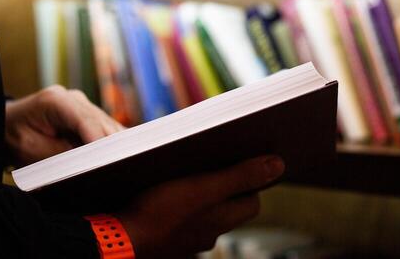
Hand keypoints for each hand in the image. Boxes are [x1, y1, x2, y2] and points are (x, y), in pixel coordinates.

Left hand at [5, 85, 123, 165]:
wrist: (5, 125)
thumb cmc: (13, 136)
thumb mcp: (31, 150)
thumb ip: (61, 155)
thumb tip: (90, 163)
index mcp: (55, 101)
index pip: (86, 120)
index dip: (101, 140)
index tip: (112, 160)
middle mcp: (73, 99)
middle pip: (102, 123)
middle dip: (113, 146)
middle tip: (123, 168)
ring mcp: (83, 105)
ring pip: (108, 126)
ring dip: (115, 146)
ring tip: (123, 167)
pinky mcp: (88, 115)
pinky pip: (105, 129)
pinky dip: (111, 145)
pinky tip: (118, 160)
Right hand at [116, 155, 284, 258]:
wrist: (120, 240)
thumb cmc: (161, 210)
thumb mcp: (204, 187)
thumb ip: (242, 176)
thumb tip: (279, 165)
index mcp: (222, 220)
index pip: (251, 201)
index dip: (251, 180)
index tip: (242, 160)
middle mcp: (209, 234)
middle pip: (229, 207)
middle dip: (228, 186)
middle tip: (215, 162)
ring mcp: (187, 240)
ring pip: (205, 214)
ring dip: (203, 195)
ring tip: (188, 173)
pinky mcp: (167, 239)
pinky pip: (183, 220)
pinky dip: (183, 206)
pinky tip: (167, 194)